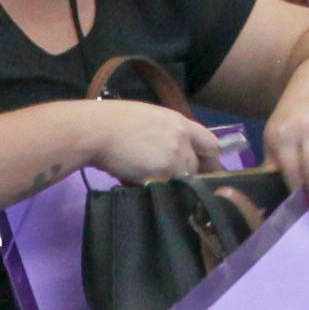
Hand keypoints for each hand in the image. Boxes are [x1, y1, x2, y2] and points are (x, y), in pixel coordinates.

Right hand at [86, 93, 230, 183]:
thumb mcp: (149, 119)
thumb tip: (174, 152)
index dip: (210, 159)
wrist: (97, 131)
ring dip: (168, 183)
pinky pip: (166, 189)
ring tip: (144, 177)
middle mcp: (183, 140)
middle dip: (184, 174)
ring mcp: (175, 159)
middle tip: (163, 177)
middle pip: (196, 167)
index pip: (211, 144)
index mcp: (180, 123)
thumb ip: (167, 134)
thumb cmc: (114, 120)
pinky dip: (155, 190)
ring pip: (181, 180)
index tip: (206, 169)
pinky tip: (137, 181)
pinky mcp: (163, 175)